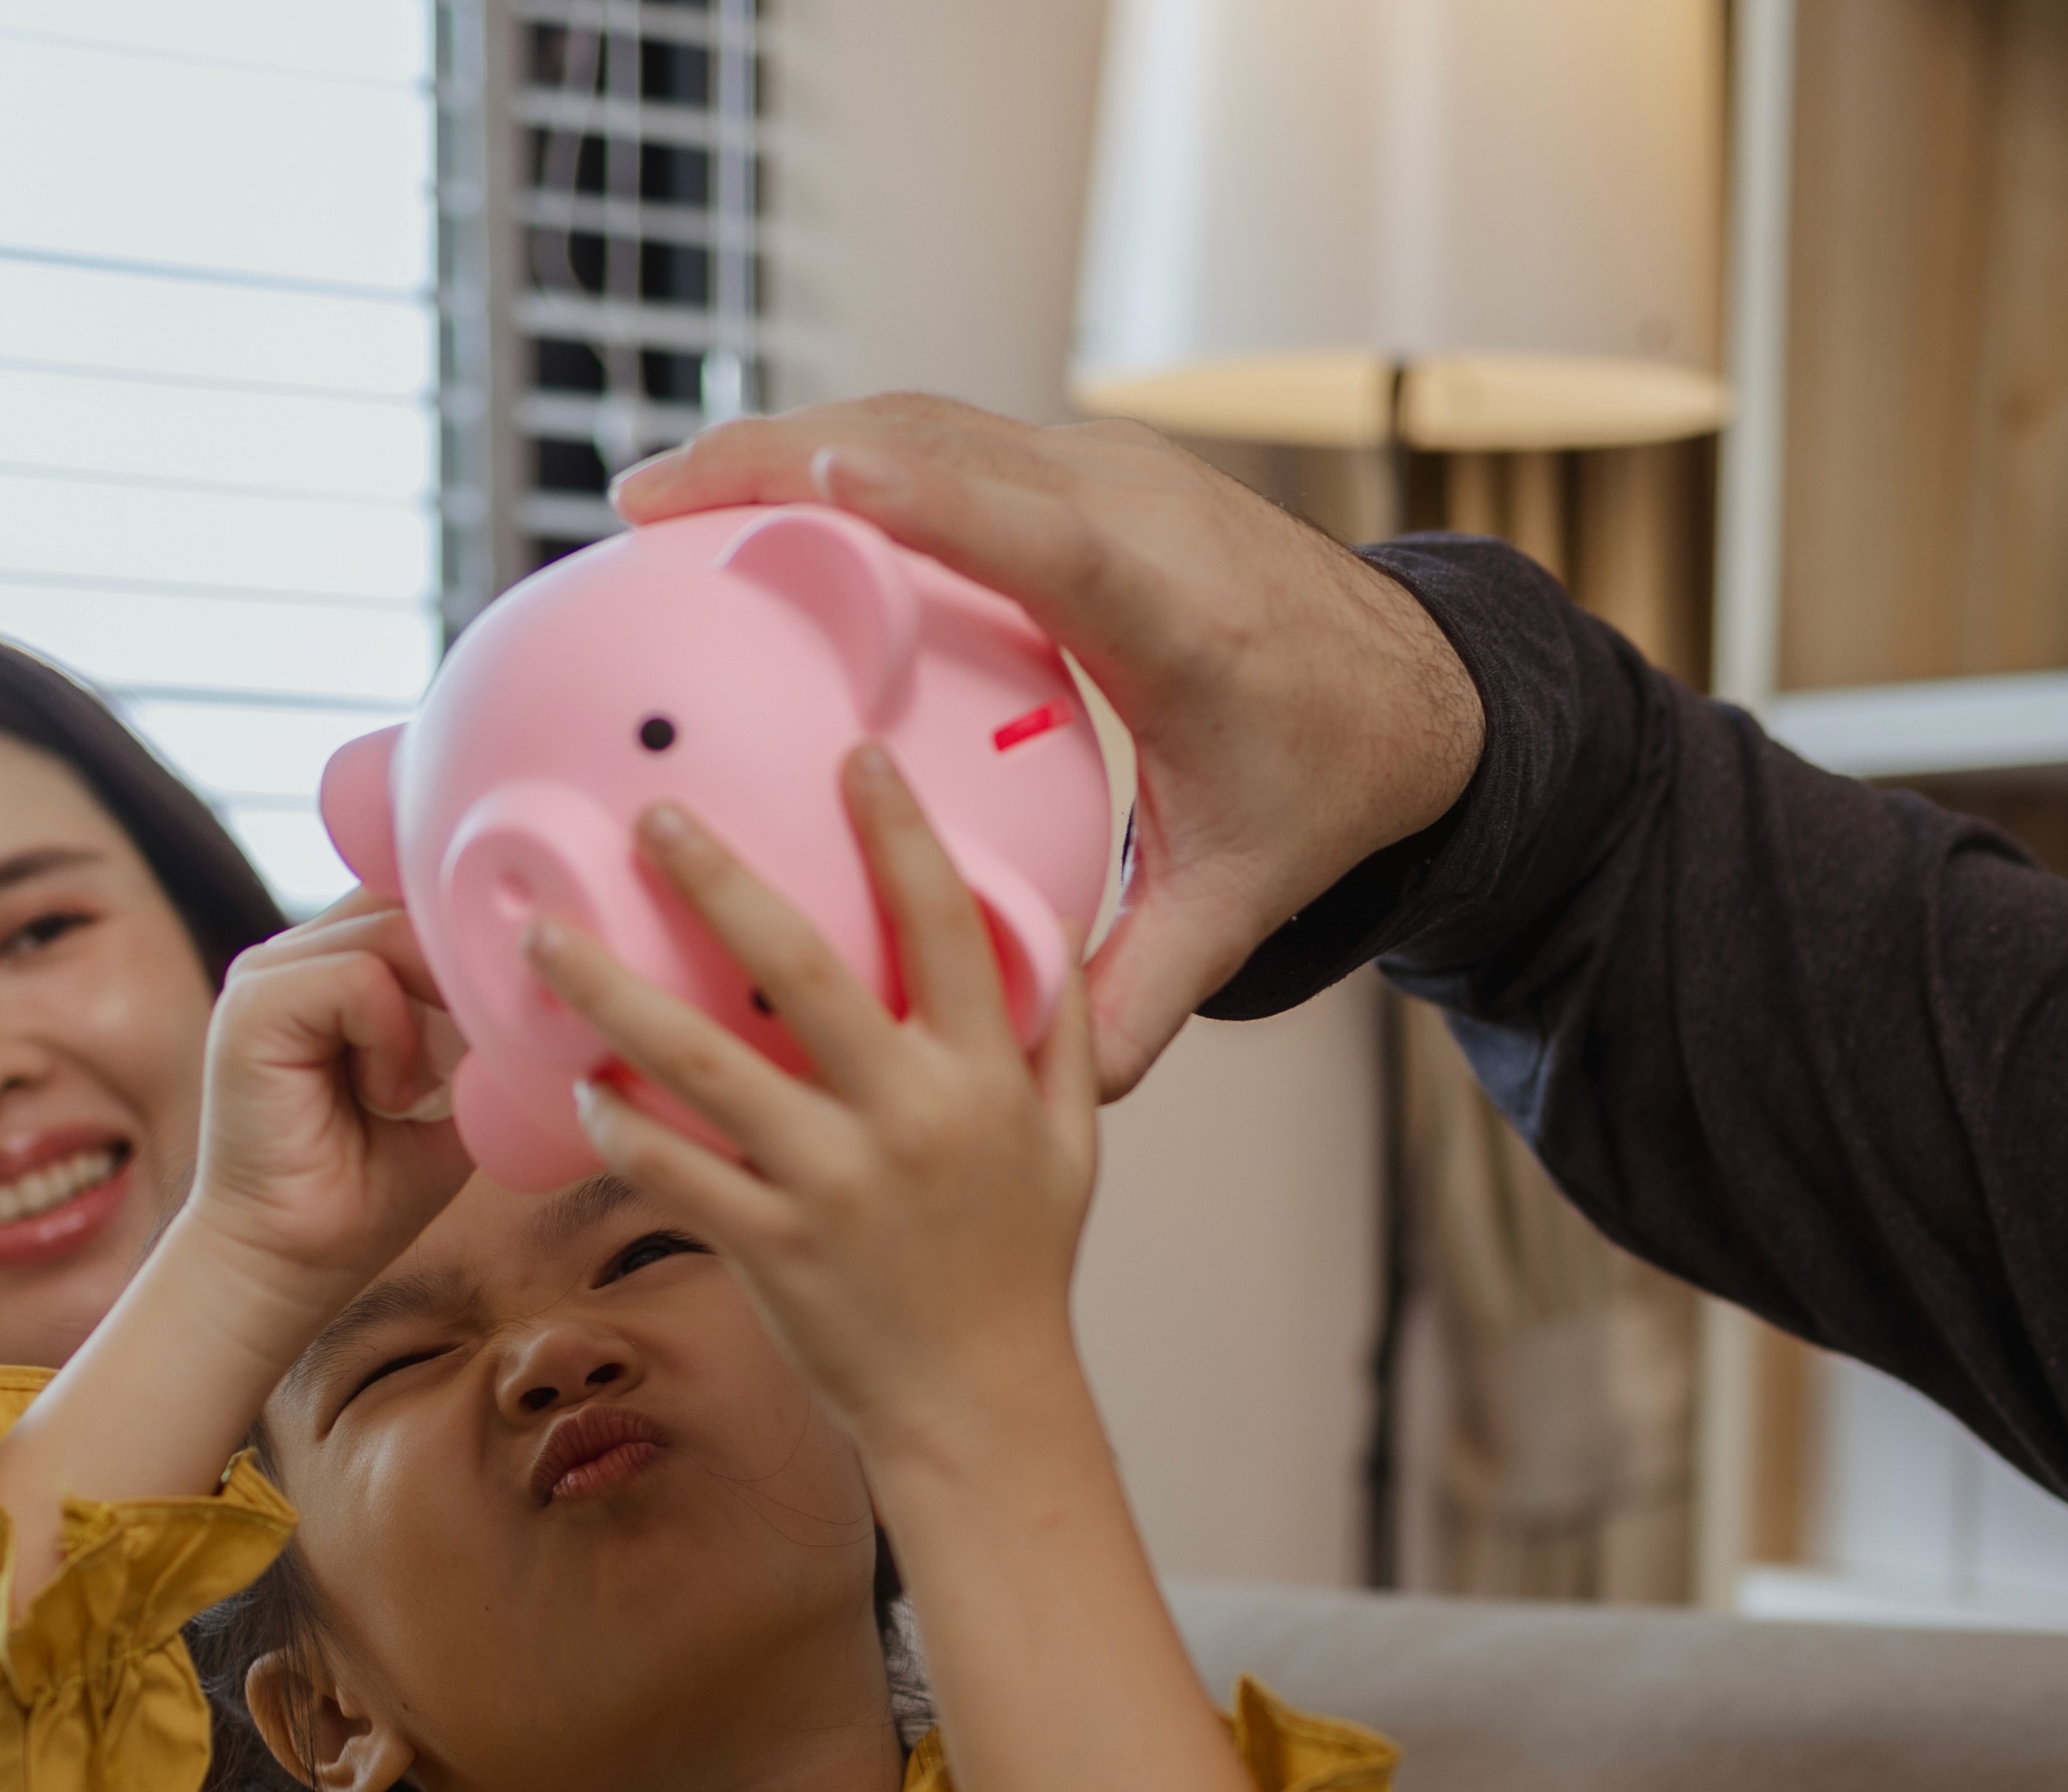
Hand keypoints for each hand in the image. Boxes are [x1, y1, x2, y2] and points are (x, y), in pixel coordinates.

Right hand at [0, 898, 471, 1609]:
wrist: (292, 1264)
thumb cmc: (367, 1191)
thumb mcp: (453, 1097)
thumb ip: (483, 1034)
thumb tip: (559, 992)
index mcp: (336, 964)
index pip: (419, 899)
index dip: (473, 936)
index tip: (518, 997)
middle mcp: (297, 954)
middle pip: (411, 900)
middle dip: (465, 967)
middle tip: (481, 1051)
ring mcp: (269, 972)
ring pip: (391, 931)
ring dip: (432, 1013)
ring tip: (416, 1090)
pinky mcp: (254, 1003)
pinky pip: (358, 978)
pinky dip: (393, 1038)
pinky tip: (387, 1096)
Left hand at [537, 743, 1099, 1471]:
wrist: (981, 1408)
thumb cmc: (1019, 1272)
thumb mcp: (1072, 1145)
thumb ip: (1055, 1032)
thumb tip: (1042, 929)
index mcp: (983, 1078)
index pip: (948, 924)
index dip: (901, 833)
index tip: (854, 756)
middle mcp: (907, 1118)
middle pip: (803, 970)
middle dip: (721, 882)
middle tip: (654, 816)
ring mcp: (832, 1185)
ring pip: (704, 1066)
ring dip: (615, 994)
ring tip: (546, 938)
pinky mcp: (770, 1249)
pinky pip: (673, 1171)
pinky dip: (619, 1128)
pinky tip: (578, 1086)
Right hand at [616, 398, 1483, 1098]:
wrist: (1418, 686)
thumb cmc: (1324, 785)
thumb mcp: (1242, 897)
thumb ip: (1149, 990)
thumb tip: (1065, 1090)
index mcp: (1170, 611)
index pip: (1041, 535)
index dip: (934, 498)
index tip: (825, 476)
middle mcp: (1135, 511)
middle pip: (941, 447)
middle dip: (788, 459)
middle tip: (649, 501)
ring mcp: (1104, 468)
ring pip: (928, 425)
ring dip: (791, 446)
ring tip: (660, 496)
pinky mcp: (1081, 464)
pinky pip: (945, 439)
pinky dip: (843, 454)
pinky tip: (749, 497)